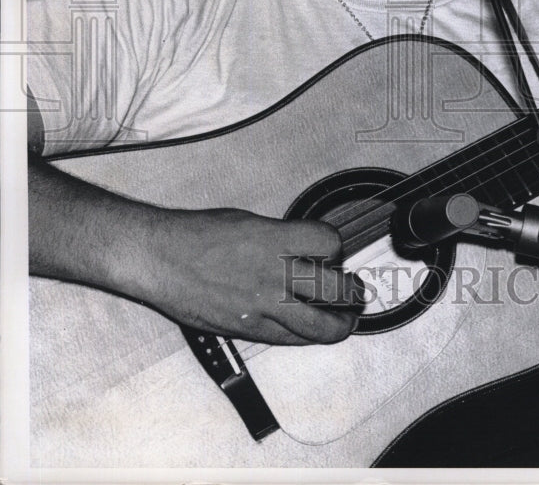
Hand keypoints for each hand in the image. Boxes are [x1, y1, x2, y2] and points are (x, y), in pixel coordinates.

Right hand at [142, 208, 363, 344]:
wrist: (160, 259)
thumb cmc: (196, 235)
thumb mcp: (248, 221)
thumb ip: (279, 236)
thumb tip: (299, 246)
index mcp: (276, 239)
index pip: (329, 242)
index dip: (335, 246)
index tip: (332, 250)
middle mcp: (274, 273)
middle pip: (335, 288)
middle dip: (352, 291)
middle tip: (356, 291)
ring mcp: (263, 305)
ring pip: (320, 325)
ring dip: (340, 324)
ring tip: (347, 320)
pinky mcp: (249, 328)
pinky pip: (290, 339)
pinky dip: (306, 336)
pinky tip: (311, 332)